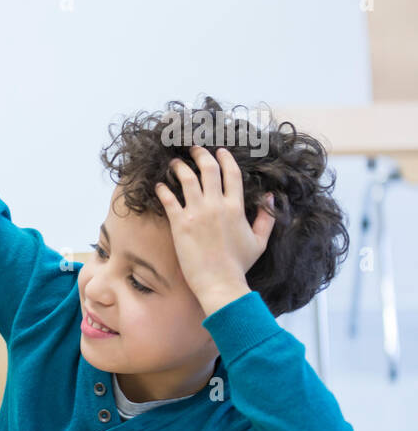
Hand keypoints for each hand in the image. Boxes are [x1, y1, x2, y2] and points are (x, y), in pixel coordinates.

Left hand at [154, 145, 275, 312]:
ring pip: (186, 180)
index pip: (231, 174)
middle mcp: (216, 205)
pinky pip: (169, 200)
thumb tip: (270, 197)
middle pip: (208, 170)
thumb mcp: (259, 241)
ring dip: (179, 167)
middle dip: (201, 155)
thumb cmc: (239, 264)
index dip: (225, 158)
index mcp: (236, 207)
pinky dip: (163, 190)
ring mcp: (197, 213)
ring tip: (174, 163)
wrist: (219, 281)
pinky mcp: (179, 224)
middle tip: (194, 149)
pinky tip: (159, 185)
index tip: (219, 150)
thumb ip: (266, 218)